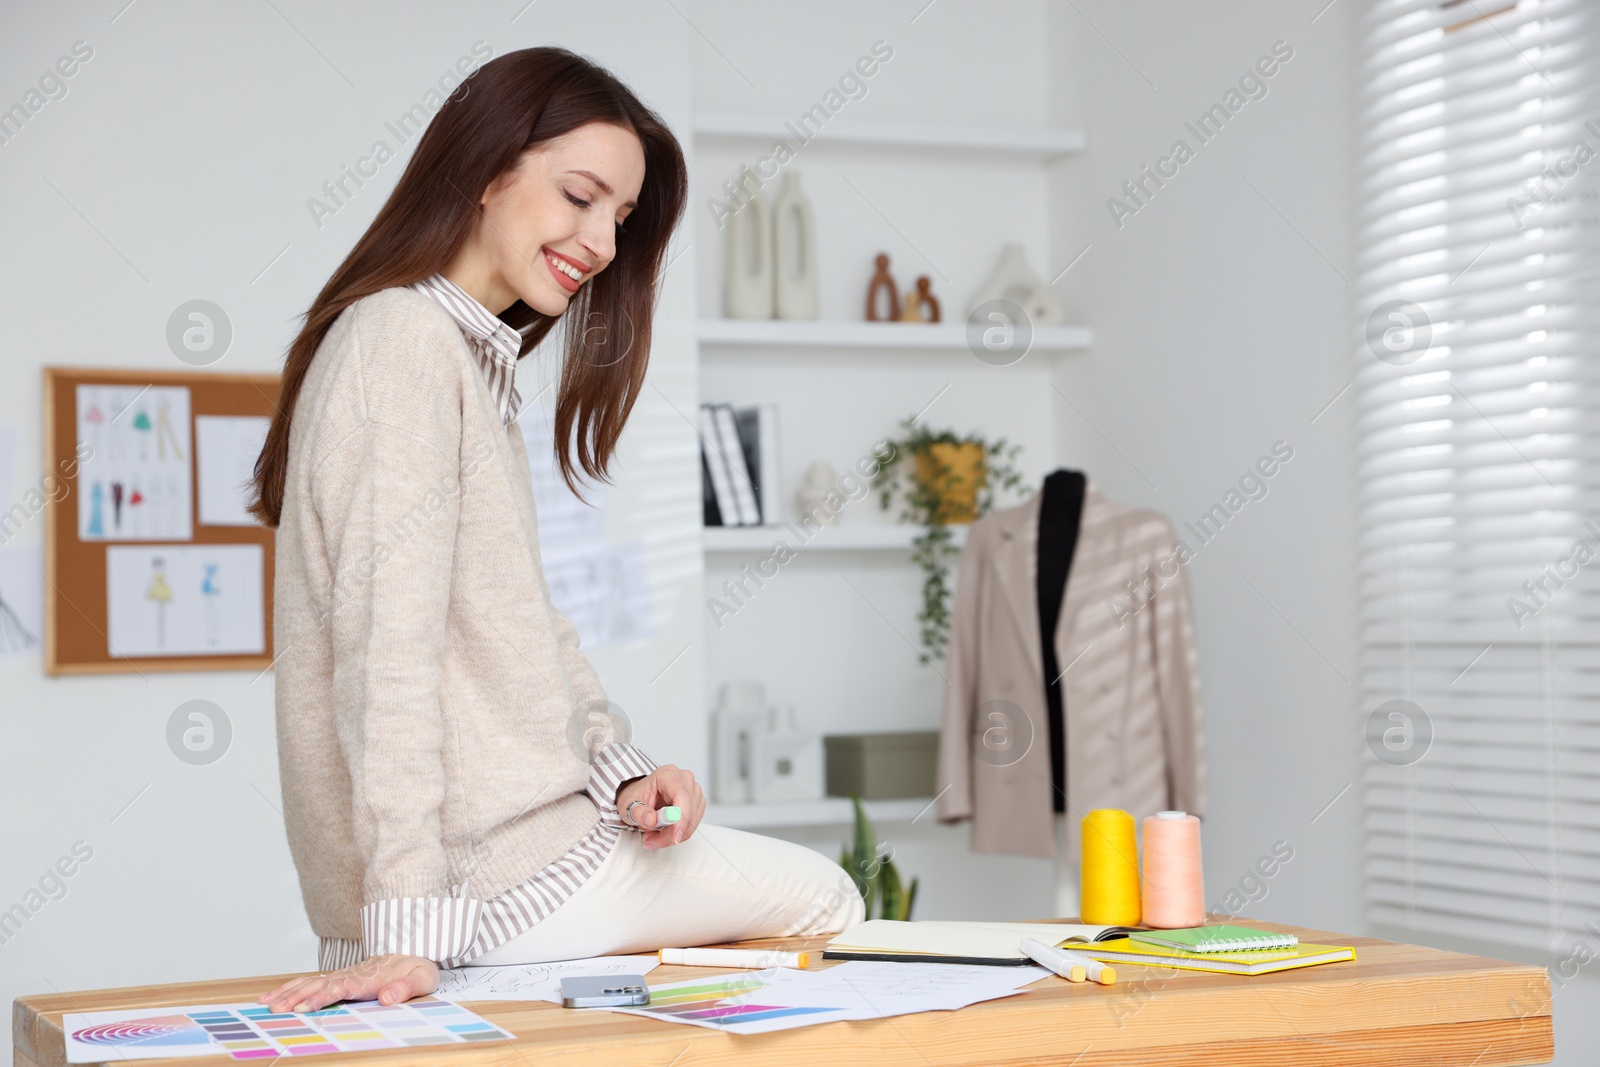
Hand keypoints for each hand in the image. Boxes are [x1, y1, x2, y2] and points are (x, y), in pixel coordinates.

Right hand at [258, 953, 437, 1013]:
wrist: (413, 950)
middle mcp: (349, 975)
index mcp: (367, 978)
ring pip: (308, 982)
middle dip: (295, 997)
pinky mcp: (336, 978)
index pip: (339, 988)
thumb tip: (388, 997)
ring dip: (287, 992)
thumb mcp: (422, 978)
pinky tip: (272, 995)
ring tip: (267, 1003)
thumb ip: (406, 988)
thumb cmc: (417, 968)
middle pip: (317, 985)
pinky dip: (288, 987)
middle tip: (275, 1009)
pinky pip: (308, 981)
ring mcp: (341, 975)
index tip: (303, 1009)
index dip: (320, 998)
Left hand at [616, 764, 704, 849]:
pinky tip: (663, 832)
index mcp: (668, 775)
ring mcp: (693, 792)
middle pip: (688, 812)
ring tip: (653, 835)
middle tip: (651, 840)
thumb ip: (639, 813)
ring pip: (691, 822)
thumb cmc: (636, 796)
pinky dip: (677, 834)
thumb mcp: (628, 805)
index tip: (674, 836)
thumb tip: (651, 819)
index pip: (682, 795)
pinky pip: (692, 825)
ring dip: (673, 835)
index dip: (681, 818)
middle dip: (671, 833)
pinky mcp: (696, 804)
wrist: (639, 796)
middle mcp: (685, 780)